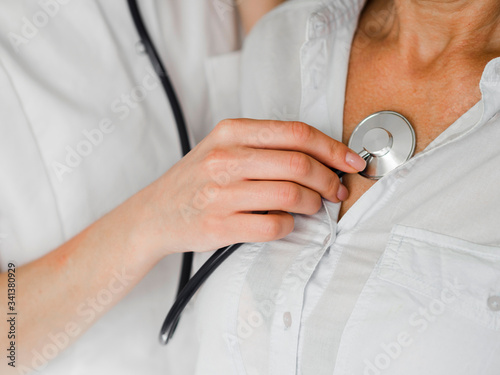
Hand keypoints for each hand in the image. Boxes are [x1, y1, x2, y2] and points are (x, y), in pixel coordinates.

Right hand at [130, 119, 365, 255]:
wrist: (154, 214)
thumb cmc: (196, 179)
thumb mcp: (223, 147)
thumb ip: (265, 146)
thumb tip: (320, 156)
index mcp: (230, 132)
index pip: (295, 133)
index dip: (332, 148)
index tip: (351, 161)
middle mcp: (225, 159)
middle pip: (299, 164)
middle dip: (329, 180)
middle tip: (336, 190)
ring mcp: (221, 193)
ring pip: (291, 195)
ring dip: (314, 204)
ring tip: (313, 206)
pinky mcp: (219, 225)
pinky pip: (275, 226)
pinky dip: (290, 226)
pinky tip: (286, 222)